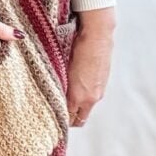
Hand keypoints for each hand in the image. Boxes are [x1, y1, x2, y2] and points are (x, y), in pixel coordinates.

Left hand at [66, 6, 115, 127]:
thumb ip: (61, 87)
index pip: (69, 118)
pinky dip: (85, 97)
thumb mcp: (64, 69)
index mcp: (79, 96)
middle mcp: (91, 97)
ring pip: (86, 109)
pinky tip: (78, 87)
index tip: (52, 117)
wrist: (97, 35)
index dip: (60, 119)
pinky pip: (92, 97)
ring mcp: (99, 91)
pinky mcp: (103, 84)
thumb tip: (54, 95)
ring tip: (66, 99)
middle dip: (70, 119)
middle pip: (79, 119)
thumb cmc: (77, 48)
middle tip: (59, 114)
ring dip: (78, 108)